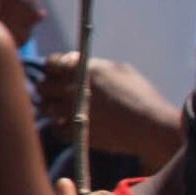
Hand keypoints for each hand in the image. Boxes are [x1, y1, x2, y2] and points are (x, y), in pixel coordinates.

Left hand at [38, 52, 185, 167]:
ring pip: (47, 108)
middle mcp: (74, 88)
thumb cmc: (141, 95)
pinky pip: (57, 129)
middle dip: (49, 88)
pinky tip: (70, 124)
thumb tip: (73, 62)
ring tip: (62, 109)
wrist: (152, 126)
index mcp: (84, 69)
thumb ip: (92, 65)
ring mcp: (73, 111)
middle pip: (44, 86)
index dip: (52, 68)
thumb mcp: (119, 70)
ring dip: (53, 107)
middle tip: (56, 93)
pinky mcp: (77, 132)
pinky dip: (60, 127)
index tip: (56, 73)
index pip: (52, 63)